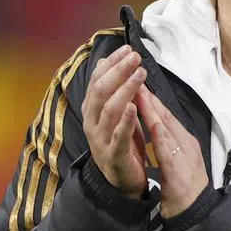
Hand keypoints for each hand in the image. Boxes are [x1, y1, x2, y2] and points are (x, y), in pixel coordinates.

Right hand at [81, 45, 148, 197]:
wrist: (120, 181)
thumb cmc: (119, 142)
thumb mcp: (113, 113)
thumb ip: (109, 89)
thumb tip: (104, 61)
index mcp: (91, 110)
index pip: (97, 80)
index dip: (111, 64)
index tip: (127, 49)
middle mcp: (92, 122)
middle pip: (101, 91)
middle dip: (118, 71)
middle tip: (135, 57)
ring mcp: (101, 139)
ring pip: (109, 110)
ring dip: (125, 89)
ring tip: (139, 75)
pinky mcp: (114, 155)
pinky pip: (119, 135)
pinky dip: (126, 120)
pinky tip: (135, 106)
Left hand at [135, 87, 209, 217]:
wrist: (195, 211)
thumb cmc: (183, 185)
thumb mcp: (174, 158)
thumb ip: (166, 140)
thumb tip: (155, 123)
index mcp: (182, 140)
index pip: (163, 115)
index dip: (149, 98)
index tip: (135, 82)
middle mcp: (185, 142)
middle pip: (166, 116)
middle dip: (150, 96)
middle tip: (135, 77)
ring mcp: (184, 155)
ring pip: (168, 128)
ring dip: (155, 110)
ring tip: (141, 92)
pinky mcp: (180, 170)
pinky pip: (170, 151)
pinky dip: (162, 137)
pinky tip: (154, 126)